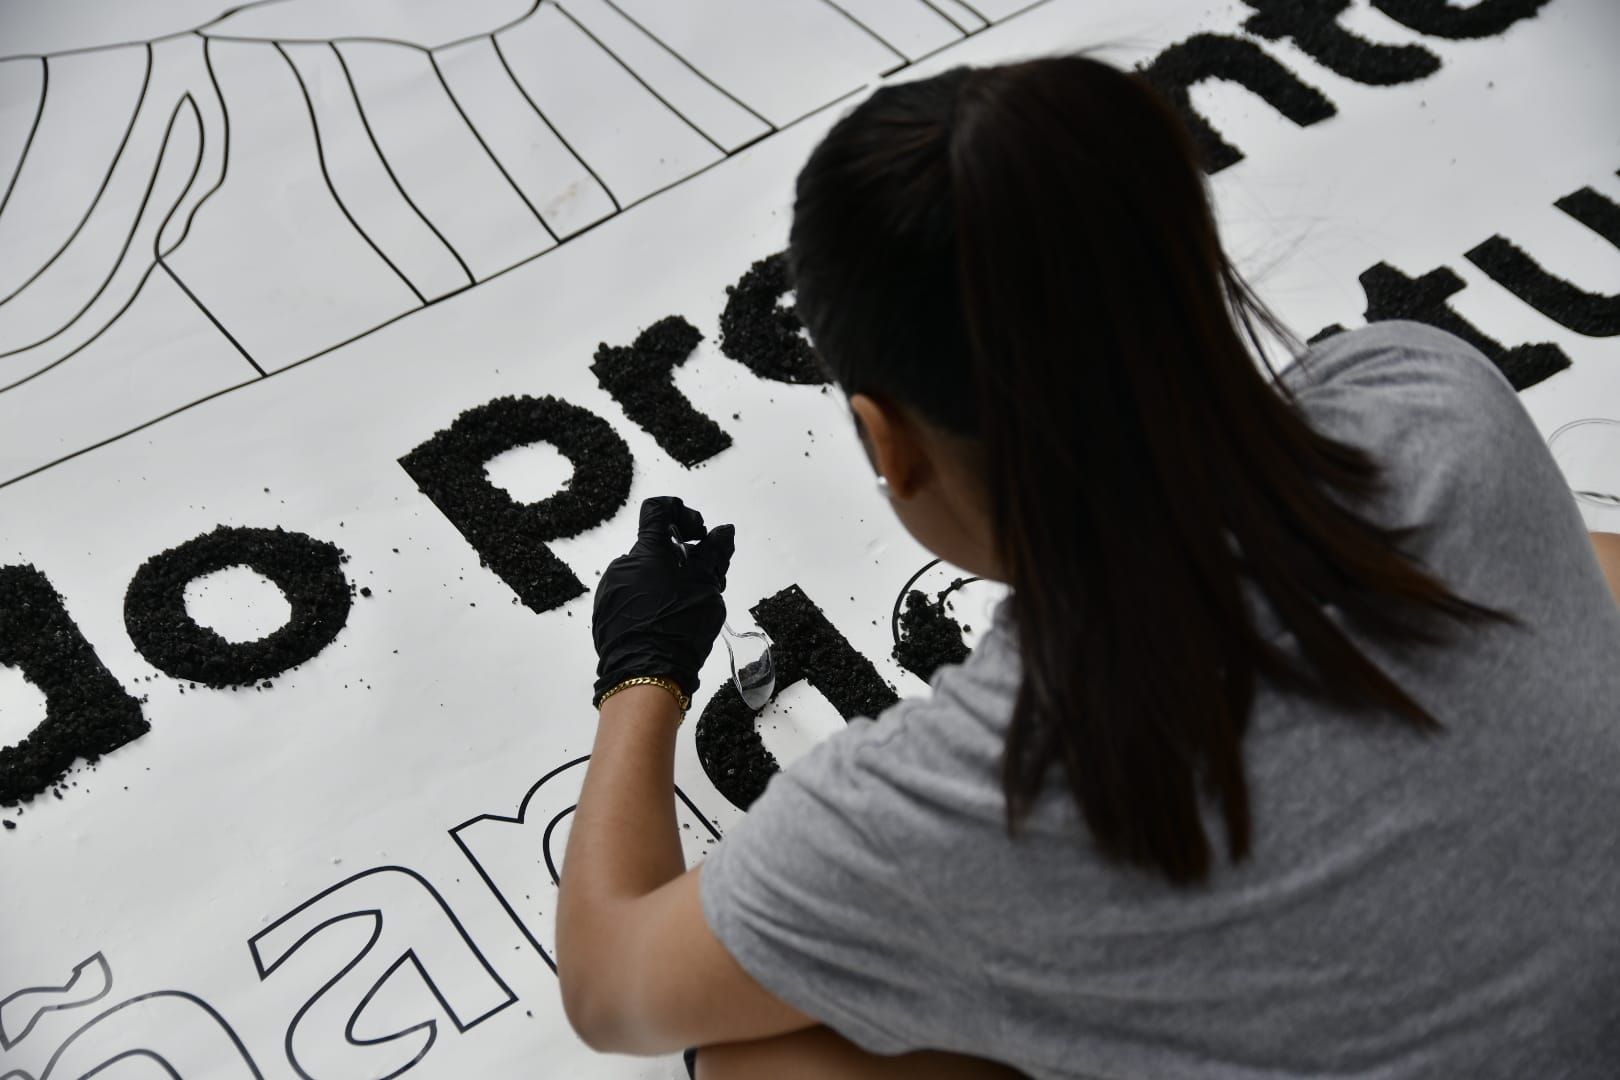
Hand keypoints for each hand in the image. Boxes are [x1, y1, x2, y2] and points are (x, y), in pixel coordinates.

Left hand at [592, 497, 734, 705]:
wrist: (644, 677)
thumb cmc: (679, 627)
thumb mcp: (705, 588)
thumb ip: (714, 554)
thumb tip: (723, 531)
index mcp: (647, 552)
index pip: (657, 510)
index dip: (681, 513)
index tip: (699, 534)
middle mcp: (623, 566)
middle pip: (654, 549)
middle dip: (680, 560)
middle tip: (702, 585)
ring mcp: (611, 592)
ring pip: (643, 575)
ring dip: (664, 583)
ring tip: (683, 612)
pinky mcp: (605, 616)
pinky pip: (631, 597)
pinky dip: (649, 602)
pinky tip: (664, 626)